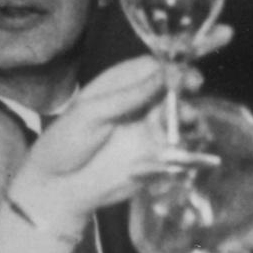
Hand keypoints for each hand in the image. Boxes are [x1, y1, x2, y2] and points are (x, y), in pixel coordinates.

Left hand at [5, 56, 172, 236]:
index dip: (171, 65)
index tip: (181, 69)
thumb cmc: (66, 143)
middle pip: (172, 88)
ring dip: (189, 112)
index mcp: (120, 85)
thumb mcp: (93, 113)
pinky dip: (190, 141)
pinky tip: (189, 140)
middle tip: (194, 85)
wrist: (57, 187)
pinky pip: (180, 146)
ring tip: (188, 117)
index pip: (152, 66)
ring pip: (180, 115)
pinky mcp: (155, 156)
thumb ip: (130, 95)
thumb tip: (166, 74)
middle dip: (187, 84)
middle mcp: (139, 104)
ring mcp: (149, 129)